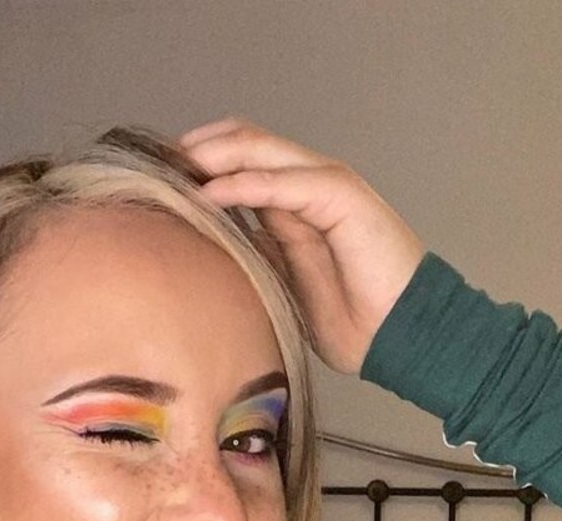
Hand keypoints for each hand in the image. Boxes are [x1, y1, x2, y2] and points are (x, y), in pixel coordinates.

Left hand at [179, 119, 426, 373]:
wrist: (407, 336)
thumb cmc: (357, 324)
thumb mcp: (289, 288)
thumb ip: (261, 259)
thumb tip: (215, 249)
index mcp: (299, 204)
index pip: (242, 163)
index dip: (200, 165)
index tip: (158, 182)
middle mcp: (311, 185)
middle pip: (245, 143)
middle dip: (197, 150)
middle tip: (154, 165)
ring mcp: (327, 185)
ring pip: (260, 150)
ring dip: (212, 156)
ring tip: (172, 168)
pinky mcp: (340, 196)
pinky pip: (282, 182)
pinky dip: (242, 184)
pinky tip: (208, 194)